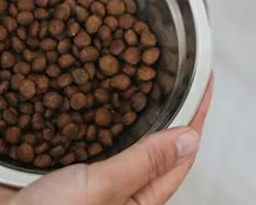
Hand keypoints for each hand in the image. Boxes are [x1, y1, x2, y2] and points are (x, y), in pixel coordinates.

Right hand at [0, 76, 213, 204]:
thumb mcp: (102, 189)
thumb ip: (143, 162)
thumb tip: (190, 138)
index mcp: (137, 200)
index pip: (180, 156)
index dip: (194, 117)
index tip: (203, 80)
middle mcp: (114, 190)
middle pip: (148, 142)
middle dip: (159, 105)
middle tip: (164, 64)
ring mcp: (84, 179)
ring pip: (111, 135)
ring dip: (119, 104)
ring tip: (125, 66)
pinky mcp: (52, 169)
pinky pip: (75, 134)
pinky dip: (79, 110)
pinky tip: (77, 87)